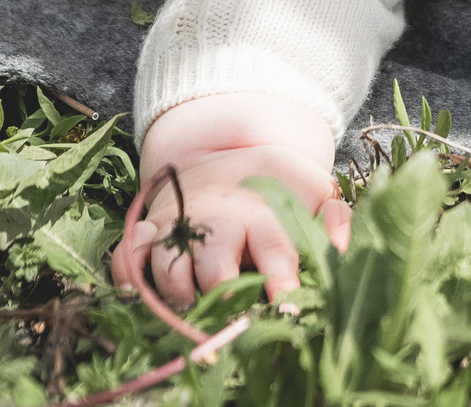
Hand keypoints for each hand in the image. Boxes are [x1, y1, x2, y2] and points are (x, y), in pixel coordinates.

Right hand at [109, 96, 352, 306]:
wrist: (229, 152)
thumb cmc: (279, 190)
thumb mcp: (314, 194)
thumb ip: (336, 219)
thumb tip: (344, 244)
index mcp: (262, 215)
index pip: (273, 246)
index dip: (279, 276)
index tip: (287, 306)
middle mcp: (219, 221)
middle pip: (214, 257)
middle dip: (220, 288)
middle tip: (231, 318)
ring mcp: (182, 226)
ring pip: (168, 260)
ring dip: (175, 288)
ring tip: (188, 311)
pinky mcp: (152, 230)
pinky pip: (129, 251)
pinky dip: (126, 269)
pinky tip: (133, 290)